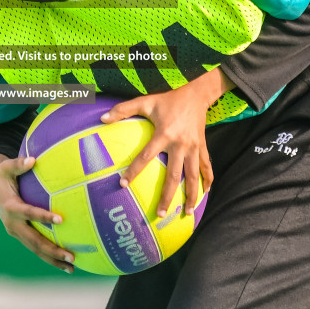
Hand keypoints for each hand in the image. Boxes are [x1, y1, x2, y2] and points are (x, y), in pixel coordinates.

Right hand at [0, 153, 73, 273]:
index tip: (61, 219)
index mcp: (10, 207)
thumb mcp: (6, 167)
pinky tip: (64, 262)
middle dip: (52, 250)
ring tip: (72, 268)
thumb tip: (33, 160)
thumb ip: (19, 164)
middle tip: (71, 256)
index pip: (29, 213)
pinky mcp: (19, 234)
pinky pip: (34, 247)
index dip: (43, 217)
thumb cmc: (2, 173)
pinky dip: (48, 255)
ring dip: (52, 259)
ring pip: (34, 249)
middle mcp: (12, 223)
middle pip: (34, 241)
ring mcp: (15, 231)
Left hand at [99, 69, 225, 217]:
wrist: (197, 95)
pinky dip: (207, 180)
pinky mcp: (203, 147)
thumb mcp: (146, 101)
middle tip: (158, 213)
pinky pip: (207, 167)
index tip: (122, 184)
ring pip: (193, 176)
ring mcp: (194, 147)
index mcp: (164, 134)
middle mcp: (180, 144)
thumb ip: (123, 109)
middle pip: (174, 175)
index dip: (134, 171)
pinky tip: (205, 194)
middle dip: (167, 196)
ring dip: (191, 195)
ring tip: (186, 212)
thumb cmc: (168, 100)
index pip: (146, 157)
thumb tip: (102, 118)